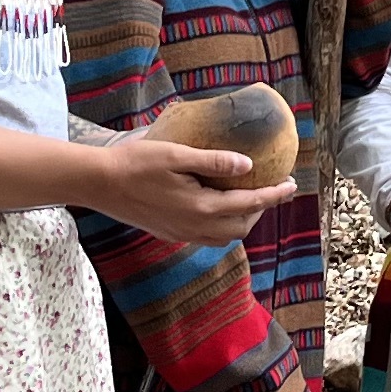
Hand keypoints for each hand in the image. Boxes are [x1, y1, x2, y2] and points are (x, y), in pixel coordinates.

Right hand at [105, 136, 280, 249]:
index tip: (291, 184)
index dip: (274, 194)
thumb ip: (214, 161)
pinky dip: (223, 226)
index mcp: (201, 206)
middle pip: (241, 226)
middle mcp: (194, 226)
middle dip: (261, 209)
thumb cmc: (135, 163)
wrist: (99, 184)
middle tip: (271, 188)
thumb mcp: (177, 154)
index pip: (249, 203)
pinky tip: (218, 207)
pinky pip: (207, 237)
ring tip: (248, 198)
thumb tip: (247, 166)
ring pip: (225, 236)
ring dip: (243, 220)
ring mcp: (181, 233)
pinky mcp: (170, 233)